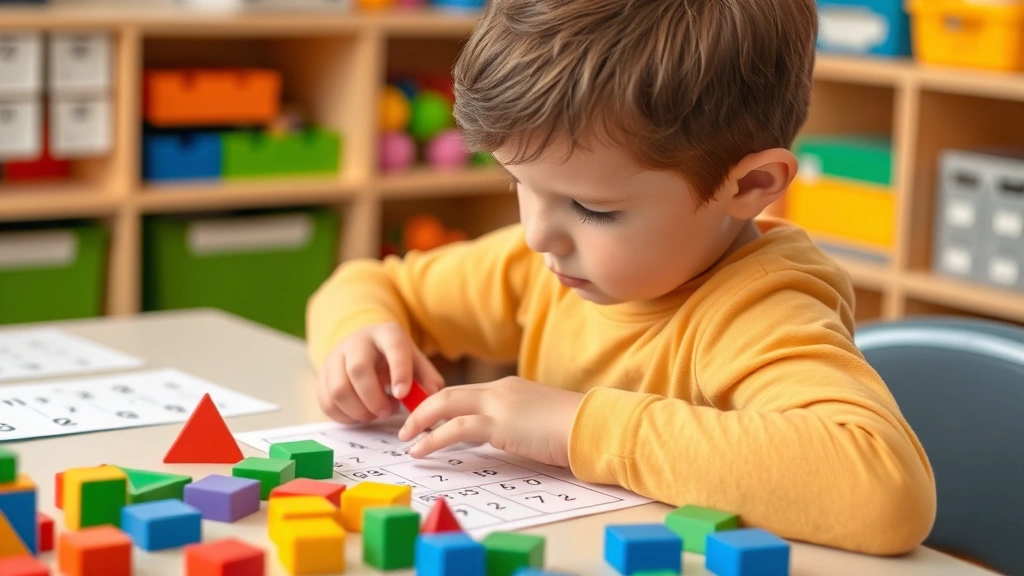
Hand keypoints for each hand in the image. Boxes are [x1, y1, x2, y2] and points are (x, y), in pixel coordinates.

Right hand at [318, 323, 445, 424]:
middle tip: (388, 411)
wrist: (365, 348)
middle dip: (374, 399)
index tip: (402, 395)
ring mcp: (335, 358)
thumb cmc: (394, 359)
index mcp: (386, 334)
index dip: (399, 372)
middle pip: (358, 370)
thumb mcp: (415, 362)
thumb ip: (427, 379)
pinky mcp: (322, 376)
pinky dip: (345, 416)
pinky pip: (326, 402)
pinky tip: (360, 414)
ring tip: (375, 413)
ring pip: (339, 389)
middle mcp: (356, 342)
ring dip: (359, 411)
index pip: (394, 348)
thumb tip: (431, 397)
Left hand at [398, 376, 584, 467]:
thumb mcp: (540, 422)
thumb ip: (519, 426)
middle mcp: (500, 390)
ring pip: (445, 404)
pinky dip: (432, 438)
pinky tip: (420, 450)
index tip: (427, 419)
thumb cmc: (575, 430)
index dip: (442, 405)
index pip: (467, 393)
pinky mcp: (500, 424)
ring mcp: (499, 404)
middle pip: (448, 393)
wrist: (593, 426)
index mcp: (510, 388)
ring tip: (406, 439)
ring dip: (420, 421)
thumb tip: (508, 440)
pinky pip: (455, 428)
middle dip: (422, 409)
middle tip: (406, 426)